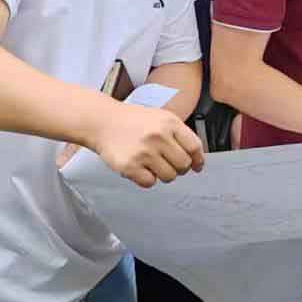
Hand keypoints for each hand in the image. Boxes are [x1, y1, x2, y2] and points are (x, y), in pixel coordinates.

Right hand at [91, 102, 205, 187]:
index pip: (194, 147)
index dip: (198, 160)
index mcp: (170, 123)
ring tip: (153, 164)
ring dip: (164, 174)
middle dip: (180, 168)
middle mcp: (159, 136)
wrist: (104, 122)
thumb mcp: (161, 118)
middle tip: (170, 164)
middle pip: (184, 165)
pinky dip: (147, 179)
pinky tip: (141, 168)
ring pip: (169, 176)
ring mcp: (144, 152)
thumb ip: (179, 134)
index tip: (197, 166)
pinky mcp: (130, 166)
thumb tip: (196, 157)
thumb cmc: (133, 121)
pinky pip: (150, 183)